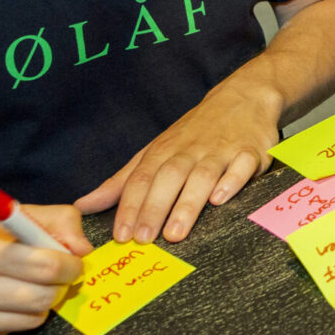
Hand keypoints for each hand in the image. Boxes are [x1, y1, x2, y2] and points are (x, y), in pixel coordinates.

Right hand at [0, 207, 88, 334]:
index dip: (70, 265)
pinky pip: (9, 334)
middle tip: (54, 277)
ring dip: (38, 305)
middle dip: (59, 287)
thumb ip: (49, 221)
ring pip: (32, 320)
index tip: (72, 262)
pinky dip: (12, 319)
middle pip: (44, 297)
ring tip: (23, 288)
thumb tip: (84, 248)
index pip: (47, 265)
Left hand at [75, 78, 283, 243]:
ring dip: (188, 203)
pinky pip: (241, 166)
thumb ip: (122, 181)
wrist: (244, 96)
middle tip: (143, 238)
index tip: (120, 235)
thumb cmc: (194, 131)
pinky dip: (232, 181)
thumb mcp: (155, 150)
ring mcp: (221, 150)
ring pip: (202, 176)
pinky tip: (221, 199)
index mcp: (164, 151)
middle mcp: (190, 150)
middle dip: (154, 208)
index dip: (129, 206)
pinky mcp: (251, 151)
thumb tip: (83, 205)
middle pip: (168, 177)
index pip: (141, 178)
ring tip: (176, 233)